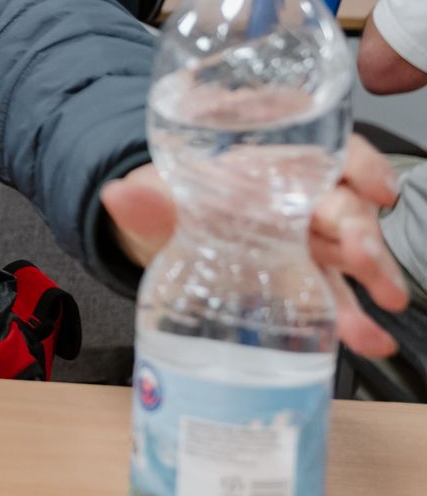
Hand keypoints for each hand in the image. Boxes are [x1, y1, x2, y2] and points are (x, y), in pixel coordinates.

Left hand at [101, 134, 408, 357]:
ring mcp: (303, 244)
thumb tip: (117, 195)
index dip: (361, 166)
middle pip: (345, 210)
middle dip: (363, 235)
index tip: (375, 187)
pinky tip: (367, 340)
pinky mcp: (300, 281)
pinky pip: (331, 297)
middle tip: (367, 261)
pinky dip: (351, 319)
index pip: (330, 155)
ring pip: (347, 256)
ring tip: (378, 309)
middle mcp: (296, 203)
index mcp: (270, 169)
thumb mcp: (157, 199)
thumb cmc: (170, 202)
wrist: (157, 234)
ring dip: (371, 280)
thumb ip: (145, 200)